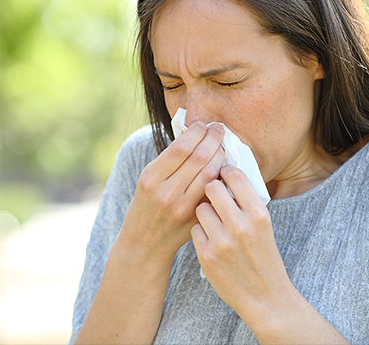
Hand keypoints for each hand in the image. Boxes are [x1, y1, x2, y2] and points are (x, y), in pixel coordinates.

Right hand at [119, 122, 226, 261]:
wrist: (144, 244)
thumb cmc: (145, 206)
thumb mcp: (147, 181)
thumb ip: (168, 162)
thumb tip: (194, 136)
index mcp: (150, 177)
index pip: (180, 147)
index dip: (196, 132)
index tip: (202, 124)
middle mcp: (166, 191)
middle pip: (198, 157)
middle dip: (212, 138)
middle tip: (219, 129)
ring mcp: (182, 207)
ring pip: (210, 173)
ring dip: (220, 155)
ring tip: (223, 145)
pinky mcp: (194, 218)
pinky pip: (212, 192)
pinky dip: (220, 176)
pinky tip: (224, 167)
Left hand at [191, 165, 292, 322]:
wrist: (265, 297)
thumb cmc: (264, 258)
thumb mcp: (264, 226)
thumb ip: (246, 202)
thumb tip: (225, 175)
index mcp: (258, 214)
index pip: (235, 176)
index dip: (225, 172)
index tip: (222, 174)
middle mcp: (240, 225)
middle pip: (211, 187)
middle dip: (210, 189)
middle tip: (213, 196)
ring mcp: (222, 241)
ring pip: (200, 208)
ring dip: (204, 212)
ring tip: (214, 223)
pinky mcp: (207, 255)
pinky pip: (195, 230)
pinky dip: (201, 233)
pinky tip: (212, 241)